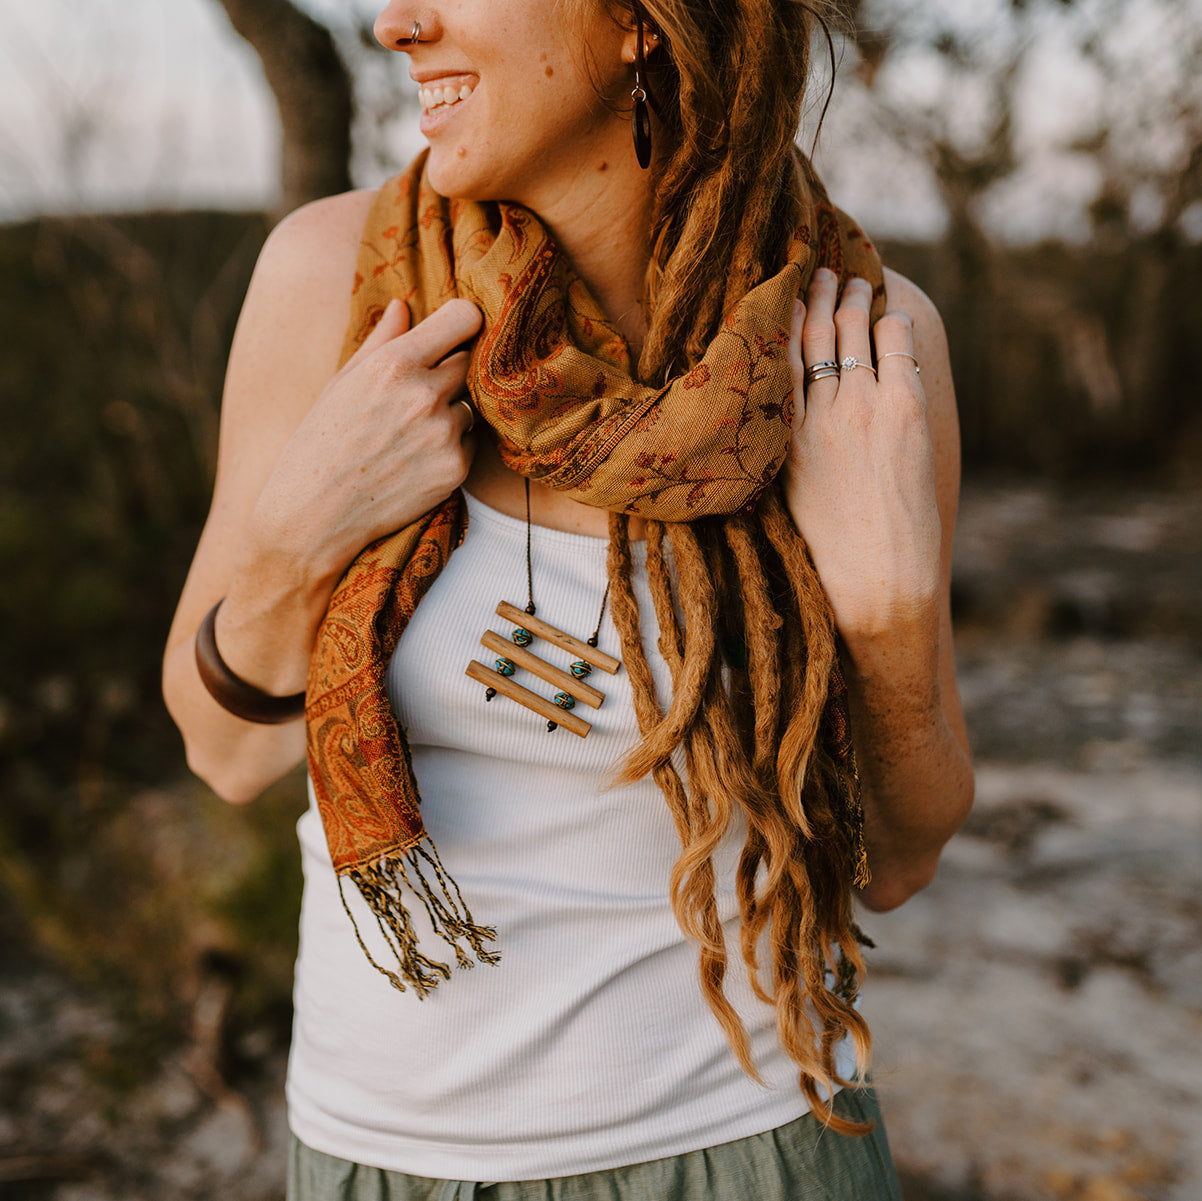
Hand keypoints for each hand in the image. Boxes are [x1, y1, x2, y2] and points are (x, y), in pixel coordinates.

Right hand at [248, 297, 482, 581]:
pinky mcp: (455, 468)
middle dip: (448, 372)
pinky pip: (470, 443)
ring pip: (469, 406)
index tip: (455, 332)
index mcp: (395, 363)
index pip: (464, 318)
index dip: (463, 323)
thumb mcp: (342, 382)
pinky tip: (414, 461)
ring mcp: (443, 434)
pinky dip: (450, 448)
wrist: (314, 514)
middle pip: (468, 362)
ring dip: (449, 414)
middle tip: (414, 395)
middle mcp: (425, 395)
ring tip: (407, 435)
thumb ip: (381, 341)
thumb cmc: (320, 442)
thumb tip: (404, 305)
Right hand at [783, 269, 942, 655]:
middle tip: (824, 272)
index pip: (775, 357)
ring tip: (859, 282)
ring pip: (853, 330)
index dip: (780, 316)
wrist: (875, 581)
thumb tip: (795, 423)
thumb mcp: (790, 495)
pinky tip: (893, 315)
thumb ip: (790, 449)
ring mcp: (859, 406)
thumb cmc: (831, 553)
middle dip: (819, 295)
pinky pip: (896, 344)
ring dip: (856, 299)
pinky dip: (894, 322)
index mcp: (780, 437)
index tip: (783, 291)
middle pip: (813, 333)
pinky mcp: (902, 408)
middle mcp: (815, 413)